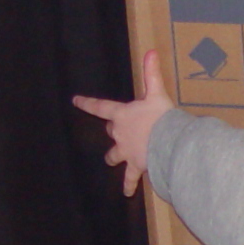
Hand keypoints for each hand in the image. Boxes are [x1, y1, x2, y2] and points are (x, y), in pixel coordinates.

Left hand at [73, 50, 177, 196]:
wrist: (168, 142)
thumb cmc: (161, 117)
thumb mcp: (156, 92)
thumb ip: (152, 72)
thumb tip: (151, 51)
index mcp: (122, 115)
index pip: (100, 107)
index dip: (87, 103)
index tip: (75, 101)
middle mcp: (120, 133)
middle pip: (111, 131)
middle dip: (113, 130)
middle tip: (119, 130)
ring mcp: (126, 151)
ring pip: (114, 155)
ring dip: (114, 157)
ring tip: (112, 160)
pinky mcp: (135, 165)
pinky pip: (130, 177)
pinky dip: (128, 185)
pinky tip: (125, 193)